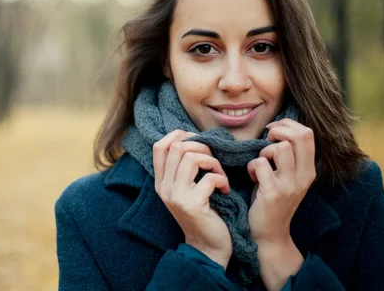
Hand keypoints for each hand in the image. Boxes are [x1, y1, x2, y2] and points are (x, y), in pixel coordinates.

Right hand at [153, 130, 231, 268]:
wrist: (208, 247)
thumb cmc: (203, 213)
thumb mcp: (185, 189)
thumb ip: (183, 168)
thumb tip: (192, 138)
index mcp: (161, 182)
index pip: (159, 146)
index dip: (178, 136)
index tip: (197, 140)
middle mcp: (164, 188)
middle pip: (177, 147)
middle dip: (201, 146)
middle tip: (213, 160)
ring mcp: (176, 196)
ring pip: (192, 158)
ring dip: (213, 162)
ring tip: (220, 174)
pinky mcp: (192, 205)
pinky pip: (209, 178)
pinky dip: (222, 179)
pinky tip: (225, 188)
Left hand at [247, 119, 315, 244]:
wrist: (269, 233)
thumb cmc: (272, 198)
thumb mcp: (287, 176)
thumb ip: (288, 156)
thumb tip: (277, 127)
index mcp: (309, 170)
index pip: (308, 133)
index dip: (287, 125)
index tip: (272, 131)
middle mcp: (304, 176)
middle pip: (300, 136)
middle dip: (278, 130)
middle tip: (265, 141)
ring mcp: (290, 185)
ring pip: (279, 147)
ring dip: (263, 151)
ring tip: (260, 164)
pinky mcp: (273, 193)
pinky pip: (260, 164)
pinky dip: (251, 166)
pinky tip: (252, 176)